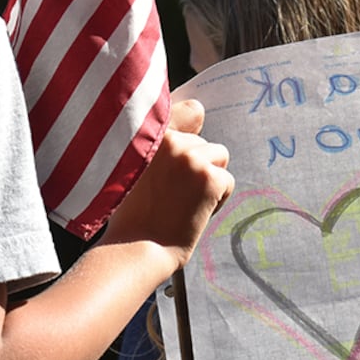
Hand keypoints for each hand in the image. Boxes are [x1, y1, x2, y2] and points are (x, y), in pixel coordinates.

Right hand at [101, 98, 233, 268]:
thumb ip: (158, 140)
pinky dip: (217, 199)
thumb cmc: (131, 214)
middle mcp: (169, 138)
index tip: (187, 144)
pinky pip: (227, 181)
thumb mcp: (132, 165)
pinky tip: (192, 212)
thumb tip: (197, 110)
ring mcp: (189, 157)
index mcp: (146, 132)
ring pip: (219, 157)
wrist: (134, 249)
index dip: (192, 127)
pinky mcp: (209, 178)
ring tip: (181, 202)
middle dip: (195, 167)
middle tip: (171, 195)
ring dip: (208, 180)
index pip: (190, 111)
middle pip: (204, 142)